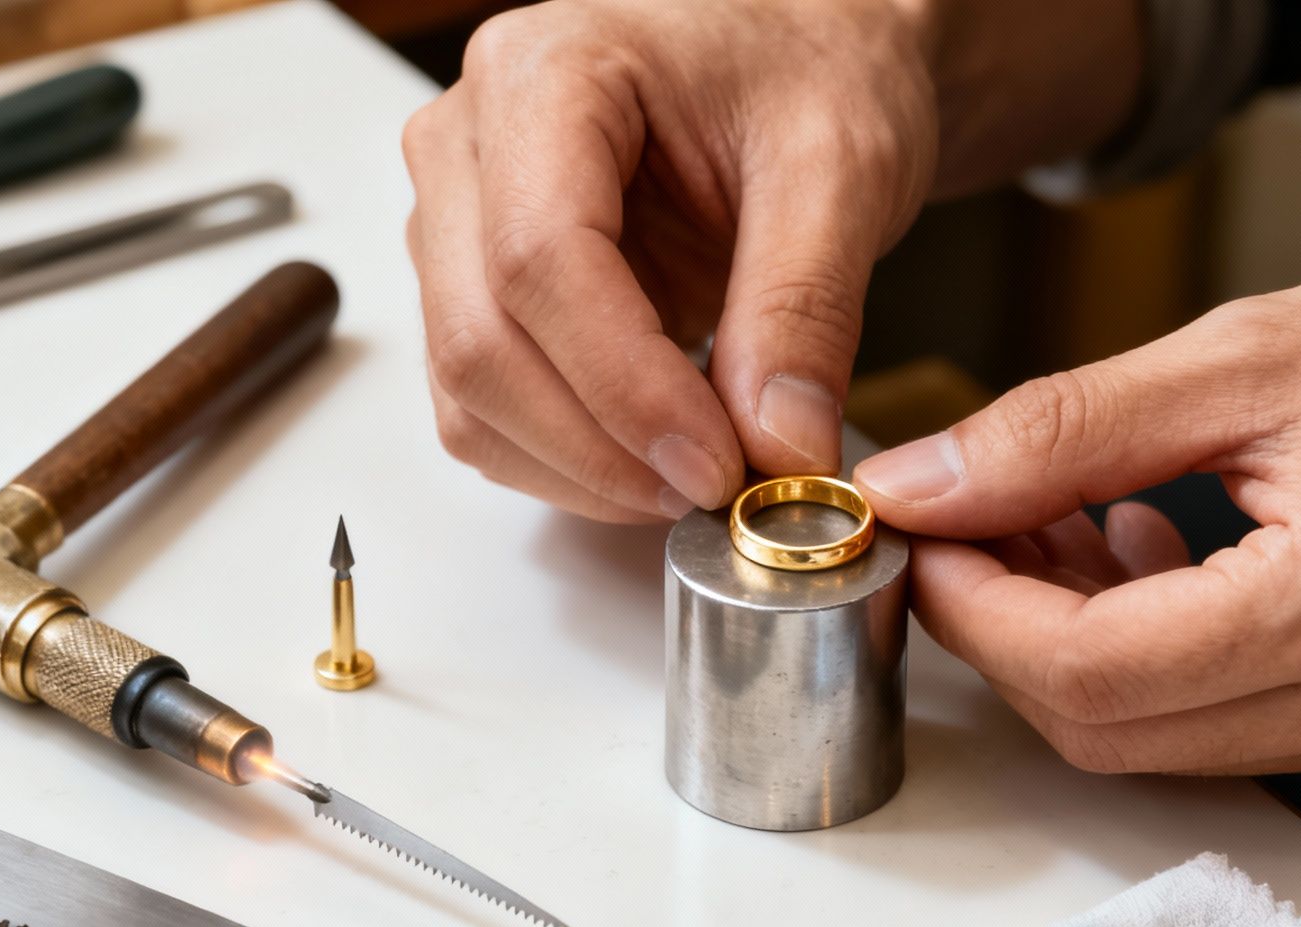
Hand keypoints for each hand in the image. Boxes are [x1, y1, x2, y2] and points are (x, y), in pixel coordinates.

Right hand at [403, 0, 1141, 521]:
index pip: (539, 258)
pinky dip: (567, 466)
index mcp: (546, 76)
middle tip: (721, 488)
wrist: (798, 64)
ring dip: (582, 471)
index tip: (717, 461)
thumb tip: (777, 445)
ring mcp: (457, 225)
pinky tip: (656, 461)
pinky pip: (485, 415)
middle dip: (603, 447)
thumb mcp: (843, 167)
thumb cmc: (808, 71)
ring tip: (702, 476)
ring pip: (470, 395)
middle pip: (483, 340)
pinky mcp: (475, 295)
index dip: (624, 387)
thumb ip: (806, 306)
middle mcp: (468, 145)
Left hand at [855, 252, 1300, 778]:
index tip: (927, 525)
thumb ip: (1068, 426)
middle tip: (976, 515)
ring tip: (1061, 510)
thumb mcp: (1255, 353)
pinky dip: (1142, 651)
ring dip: (1067, 638)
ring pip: (1148, 737)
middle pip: (1102, 728)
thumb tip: (922, 482)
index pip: (1086, 673)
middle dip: (1005, 626)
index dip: (973, 608)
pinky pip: (1214, 724)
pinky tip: (1140, 543)